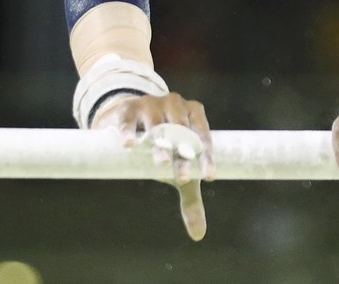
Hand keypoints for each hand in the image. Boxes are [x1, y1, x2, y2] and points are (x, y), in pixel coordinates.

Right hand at [92, 91, 214, 239]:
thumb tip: (199, 235)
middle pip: (183, 132)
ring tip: (161, 163)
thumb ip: (190, 198)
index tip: (208, 177)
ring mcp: (152, 103)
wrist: (133, 117)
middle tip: (182, 177)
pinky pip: (129, 120)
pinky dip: (129, 132)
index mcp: (194, 114)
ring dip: (160, 144)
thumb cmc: (165, 147)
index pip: (204, 137)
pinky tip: (129, 145)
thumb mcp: (179, 167)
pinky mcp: (129, 108)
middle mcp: (176, 104)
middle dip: (183, 155)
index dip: (206, 158)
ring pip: (159, 125)